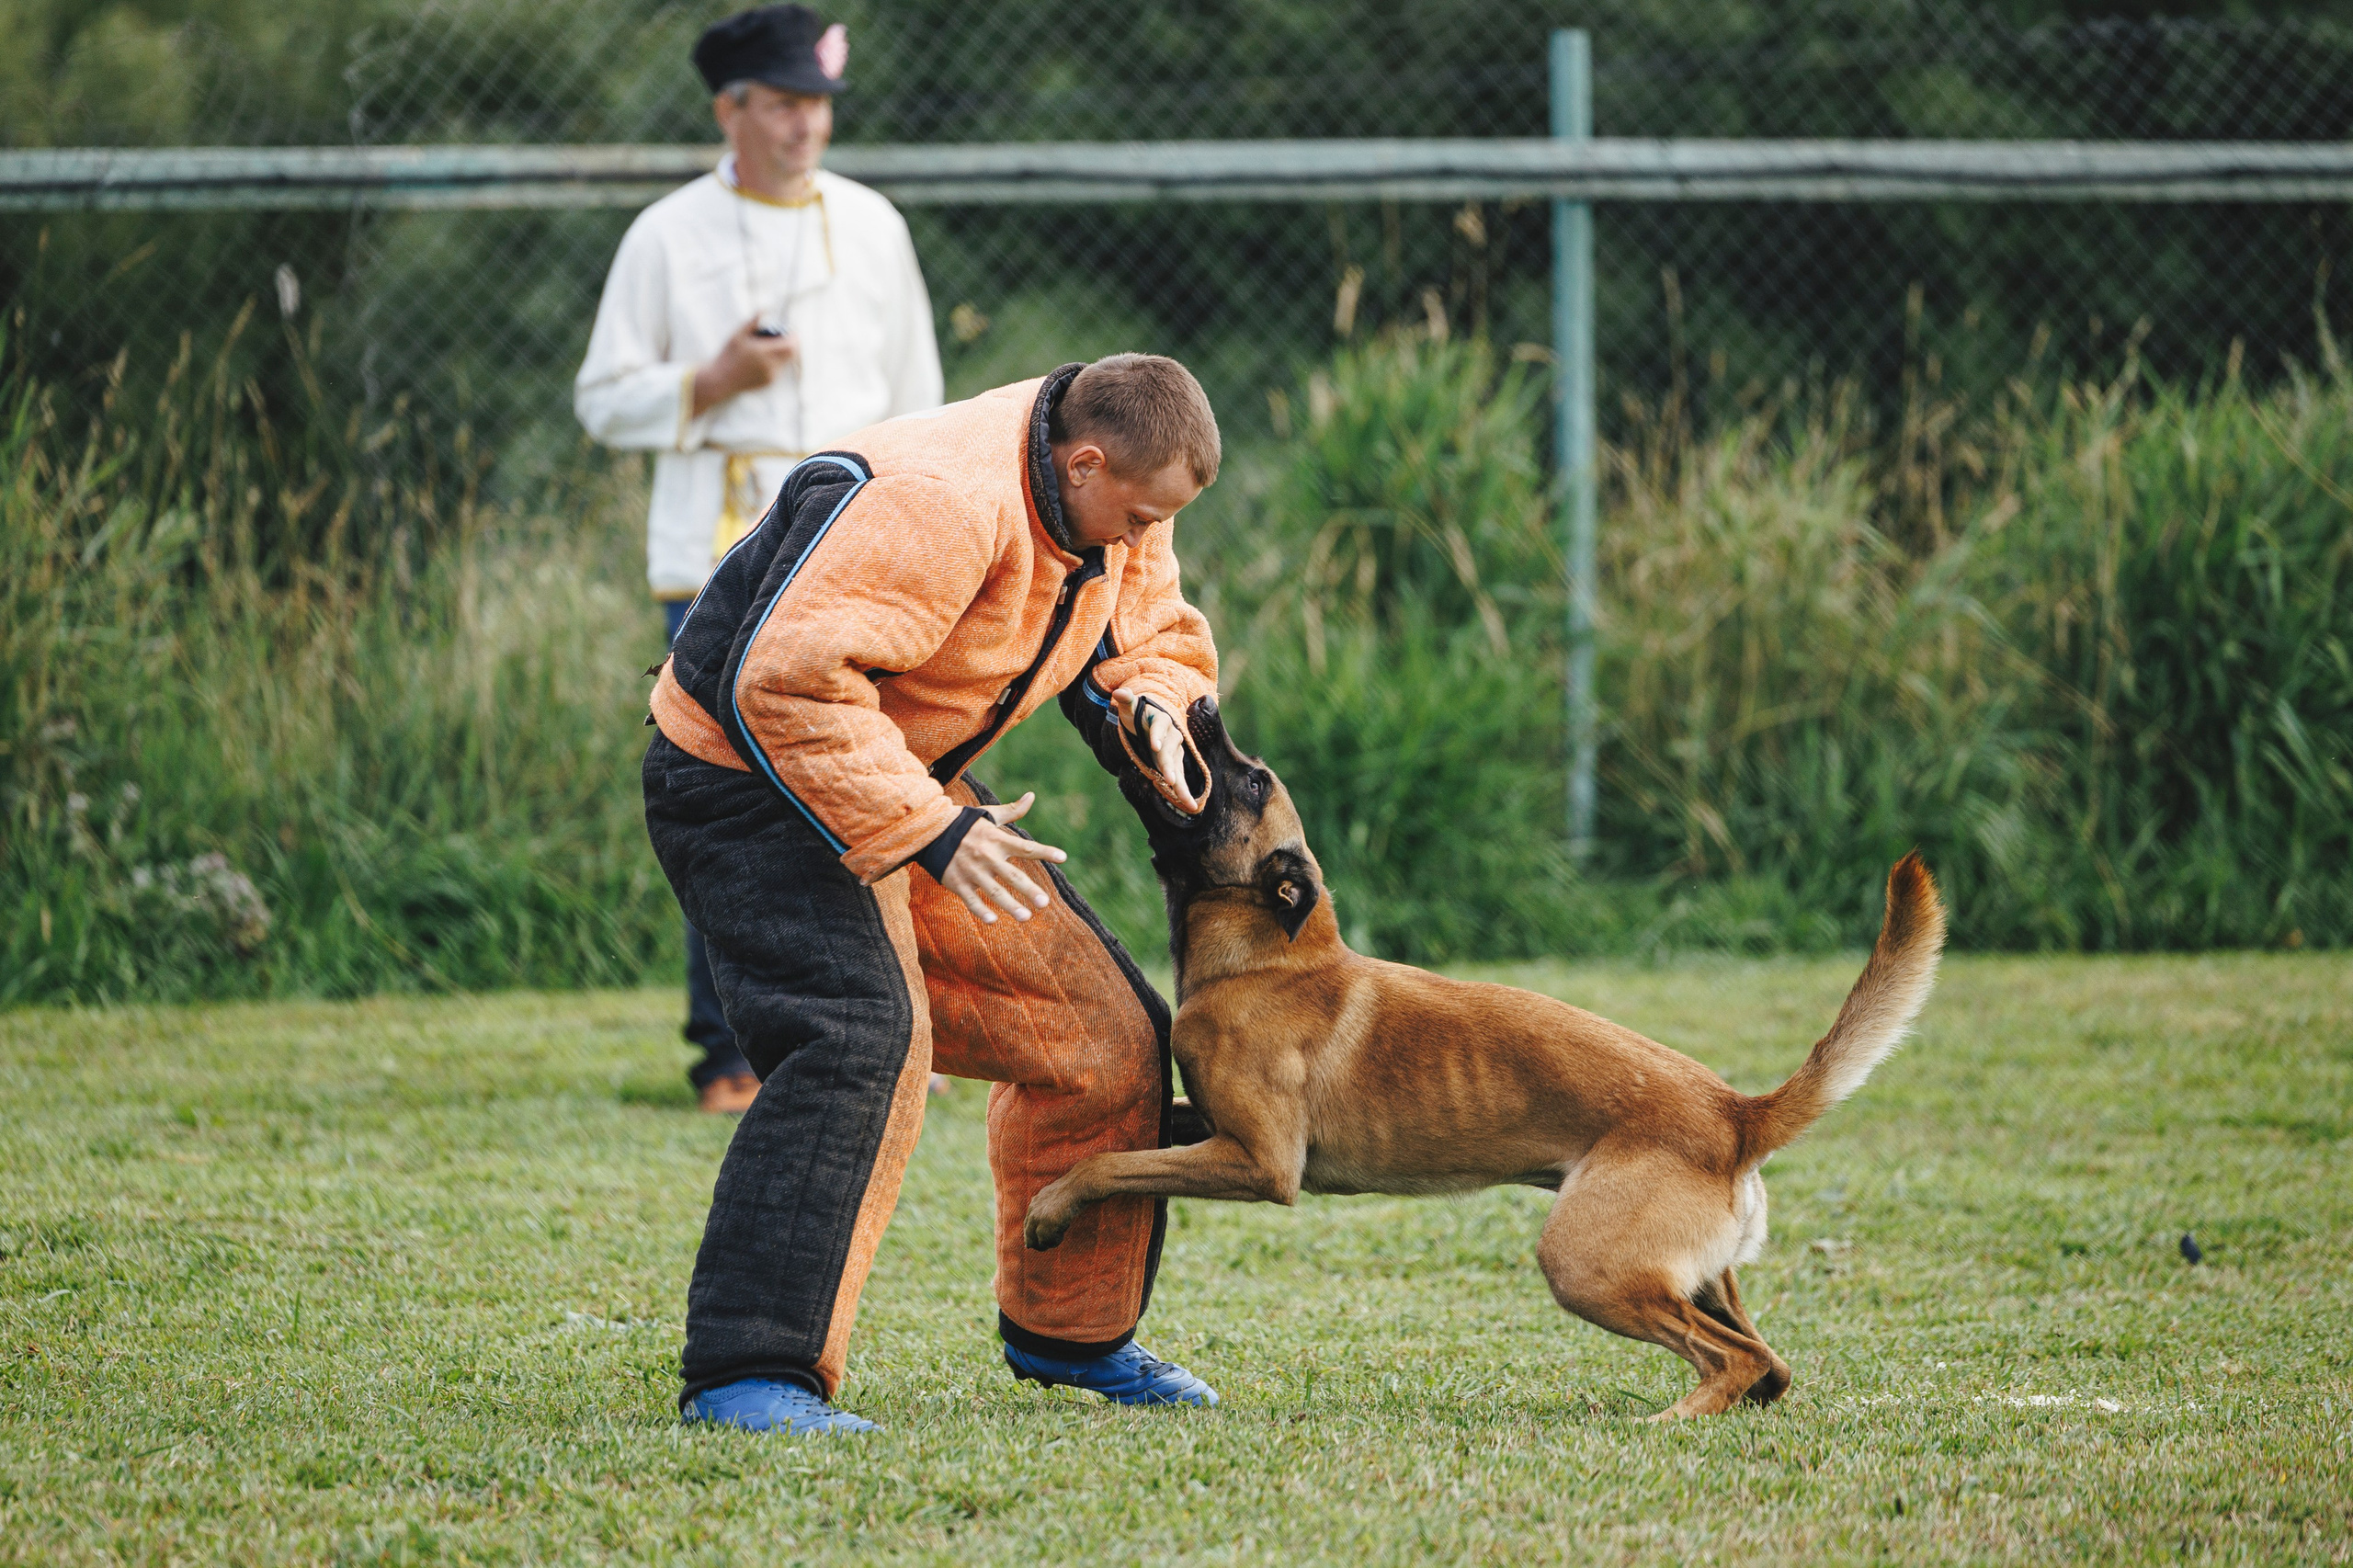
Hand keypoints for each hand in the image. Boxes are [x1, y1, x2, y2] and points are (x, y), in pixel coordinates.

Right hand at [690, 317, 798, 415]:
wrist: (721, 380)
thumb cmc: (728, 355)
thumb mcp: (737, 335)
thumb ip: (753, 321)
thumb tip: (766, 308)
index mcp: (762, 352)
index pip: (789, 345)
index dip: (793, 337)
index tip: (791, 331)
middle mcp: (769, 366)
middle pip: (791, 354)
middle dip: (790, 344)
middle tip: (784, 337)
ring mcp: (770, 376)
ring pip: (786, 361)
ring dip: (783, 353)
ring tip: (769, 347)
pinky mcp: (769, 383)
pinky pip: (779, 370)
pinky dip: (776, 362)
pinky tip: (764, 359)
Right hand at [941, 792, 1066, 924]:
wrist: (930, 830)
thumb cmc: (965, 824)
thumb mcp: (989, 815)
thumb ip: (1013, 811)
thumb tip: (1032, 796)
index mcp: (997, 839)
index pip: (1026, 847)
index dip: (1045, 851)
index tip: (1063, 857)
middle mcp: (986, 856)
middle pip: (1012, 875)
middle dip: (1029, 889)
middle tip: (1044, 903)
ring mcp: (972, 870)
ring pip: (993, 891)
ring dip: (1010, 905)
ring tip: (1026, 917)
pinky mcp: (957, 882)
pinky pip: (971, 899)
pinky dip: (981, 910)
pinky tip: (993, 921)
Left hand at [1115, 692, 1198, 811]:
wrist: (1150, 723)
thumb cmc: (1138, 716)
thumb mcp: (1130, 708)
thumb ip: (1127, 701)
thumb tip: (1119, 692)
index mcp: (1161, 720)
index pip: (1160, 726)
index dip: (1158, 735)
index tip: (1154, 746)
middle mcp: (1172, 736)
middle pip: (1170, 751)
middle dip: (1170, 766)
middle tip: (1170, 781)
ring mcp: (1175, 751)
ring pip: (1179, 768)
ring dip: (1182, 785)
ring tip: (1187, 802)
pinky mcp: (1174, 764)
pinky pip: (1179, 778)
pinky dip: (1183, 792)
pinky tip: (1190, 806)